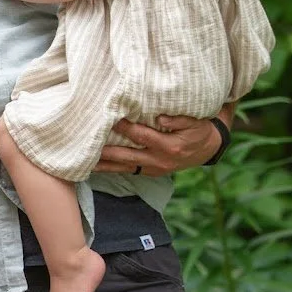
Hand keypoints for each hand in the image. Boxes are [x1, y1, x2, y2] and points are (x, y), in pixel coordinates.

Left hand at [95, 114, 222, 178]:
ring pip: (124, 167)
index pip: (142, 136)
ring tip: (84, 162)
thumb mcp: (195, 122)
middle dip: (107, 151)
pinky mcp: (149, 172)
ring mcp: (153, 168)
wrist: (206, 150)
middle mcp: (159, 160)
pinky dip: (112, 169)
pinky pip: (128, 171)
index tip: (111, 118)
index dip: (126, 128)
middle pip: (128, 156)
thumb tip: (159, 118)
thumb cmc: (198, 131)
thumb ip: (178, 120)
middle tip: (88, 145)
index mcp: (169, 146)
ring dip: (105, 165)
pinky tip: (95, 167)